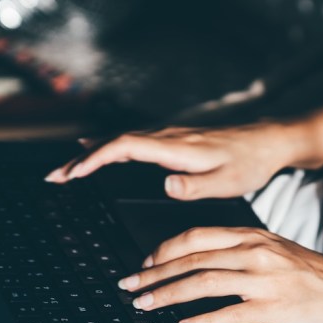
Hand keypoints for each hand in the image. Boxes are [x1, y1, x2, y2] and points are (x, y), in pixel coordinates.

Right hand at [44, 123, 301, 199]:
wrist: (269, 141)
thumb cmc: (249, 163)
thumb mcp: (227, 182)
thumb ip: (195, 186)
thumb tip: (166, 185)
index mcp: (177, 147)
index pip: (125, 147)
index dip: (95, 158)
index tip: (73, 173)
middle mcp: (168, 136)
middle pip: (114, 142)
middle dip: (81, 159)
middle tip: (54, 177)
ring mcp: (169, 135)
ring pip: (120, 140)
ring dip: (90, 154)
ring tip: (64, 170)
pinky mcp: (172, 139)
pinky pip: (131, 141)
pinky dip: (106, 147)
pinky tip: (94, 150)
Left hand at [116, 226, 322, 322]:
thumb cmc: (317, 276)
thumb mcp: (277, 250)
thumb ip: (242, 251)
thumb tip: (202, 261)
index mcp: (253, 236)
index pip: (197, 236)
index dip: (164, 250)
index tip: (144, 265)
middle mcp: (256, 252)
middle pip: (193, 259)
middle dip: (155, 274)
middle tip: (130, 288)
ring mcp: (265, 280)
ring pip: (204, 282)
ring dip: (169, 295)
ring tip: (146, 306)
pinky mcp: (275, 308)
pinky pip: (230, 315)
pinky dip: (202, 321)